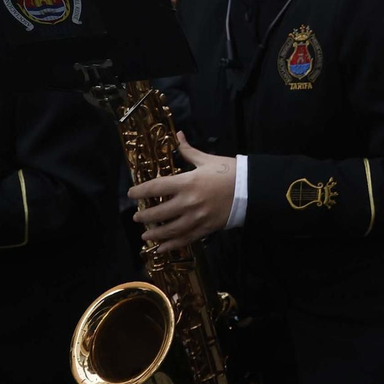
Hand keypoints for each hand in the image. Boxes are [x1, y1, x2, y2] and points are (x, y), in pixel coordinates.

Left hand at [129, 132, 236, 253]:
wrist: (252, 189)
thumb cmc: (230, 172)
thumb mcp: (208, 160)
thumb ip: (188, 151)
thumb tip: (178, 135)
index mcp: (187, 182)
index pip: (155, 188)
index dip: (140, 191)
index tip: (131, 194)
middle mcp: (188, 202)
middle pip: (158, 212)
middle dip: (145, 215)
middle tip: (137, 217)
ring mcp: (196, 218)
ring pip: (169, 229)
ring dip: (155, 233)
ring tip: (145, 234)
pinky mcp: (205, 229)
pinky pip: (184, 239)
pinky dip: (171, 245)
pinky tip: (161, 248)